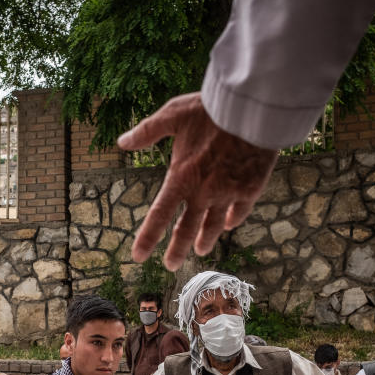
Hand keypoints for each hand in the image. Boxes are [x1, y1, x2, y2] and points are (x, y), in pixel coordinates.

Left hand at [117, 92, 277, 269]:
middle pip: (187, 230)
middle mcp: (203, 192)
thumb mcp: (174, 114)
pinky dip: (232, 219)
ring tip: (200, 250)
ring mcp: (228, 193)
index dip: (147, 239)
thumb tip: (121, 142)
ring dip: (206, 240)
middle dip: (177, 250)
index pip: (159, 216)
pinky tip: (229, 224)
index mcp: (181, 178)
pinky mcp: (251, 188)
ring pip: (215, 226)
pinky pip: (239, 211)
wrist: (253, 109)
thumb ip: (147, 131)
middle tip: (171, 266)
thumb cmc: (211, 109)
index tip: (138, 257)